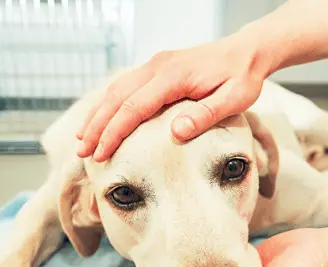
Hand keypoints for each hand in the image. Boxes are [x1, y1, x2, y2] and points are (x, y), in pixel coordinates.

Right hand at [76, 31, 269, 161]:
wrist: (246, 51)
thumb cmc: (242, 78)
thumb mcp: (234, 99)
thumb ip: (205, 115)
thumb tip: (175, 132)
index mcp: (173, 76)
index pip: (133, 107)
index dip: (113, 132)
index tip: (100, 154)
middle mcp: (157, 67)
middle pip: (116, 98)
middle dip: (96, 126)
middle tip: (81, 153)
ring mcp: (154, 65)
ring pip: (115, 90)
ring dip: (97, 115)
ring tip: (82, 140)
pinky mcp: (156, 68)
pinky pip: (124, 86)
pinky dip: (108, 104)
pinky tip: (100, 119)